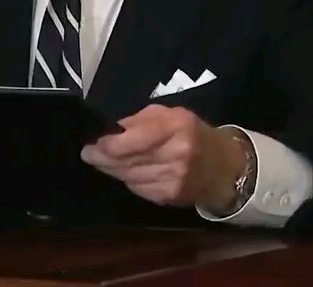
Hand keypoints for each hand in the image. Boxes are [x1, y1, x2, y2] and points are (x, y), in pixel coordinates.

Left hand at [80, 105, 245, 212]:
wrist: (224, 167)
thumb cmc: (192, 133)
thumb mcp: (171, 115)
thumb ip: (141, 121)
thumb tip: (111, 131)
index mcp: (176, 127)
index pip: (132, 140)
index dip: (107, 145)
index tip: (91, 144)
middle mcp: (176, 154)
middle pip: (126, 160)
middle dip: (102, 158)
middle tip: (88, 154)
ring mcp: (173, 178)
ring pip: (128, 176)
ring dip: (112, 170)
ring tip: (102, 162)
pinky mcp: (169, 196)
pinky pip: (137, 188)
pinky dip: (127, 179)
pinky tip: (125, 172)